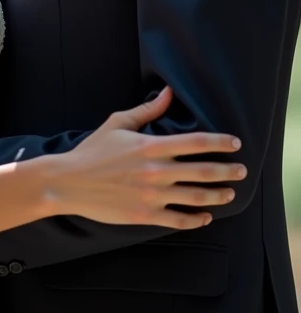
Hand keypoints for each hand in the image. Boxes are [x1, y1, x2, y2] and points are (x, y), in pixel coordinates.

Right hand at [44, 87, 246, 228]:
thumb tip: (168, 93)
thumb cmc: (93, 150)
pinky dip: (197, 219)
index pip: (195, 142)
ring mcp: (152, 195)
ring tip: (230, 193)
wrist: (70, 182)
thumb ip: (147, 111)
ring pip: (196, 197)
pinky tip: (206, 216)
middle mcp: (156, 171)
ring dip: (218, 195)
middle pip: (203, 171)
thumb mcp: (118, 124)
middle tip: (242, 171)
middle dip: (228, 171)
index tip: (235, 143)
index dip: (219, 142)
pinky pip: (179, 219)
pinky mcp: (146, 215)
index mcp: (151, 146)